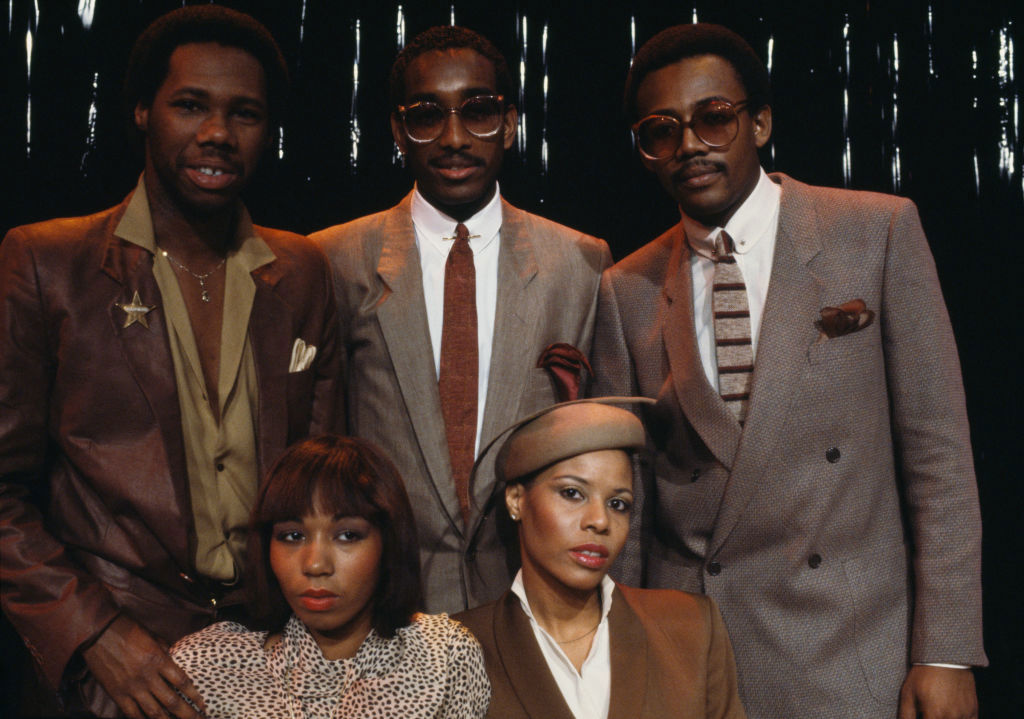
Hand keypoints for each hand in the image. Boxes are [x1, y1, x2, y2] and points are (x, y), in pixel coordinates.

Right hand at [82, 615, 204, 718]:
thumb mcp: (154, 637)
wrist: (99, 632)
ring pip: (154, 712)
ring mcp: (132, 687)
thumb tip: (176, 664)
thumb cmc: (129, 630)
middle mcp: (148, 676)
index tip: (203, 705)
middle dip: (187, 714)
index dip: (195, 696)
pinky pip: (132, 713)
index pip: (183, 682)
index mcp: (159, 659)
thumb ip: (165, 653)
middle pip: (172, 702)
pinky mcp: (117, 694)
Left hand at [898, 665, 977, 718]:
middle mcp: (952, 716)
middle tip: (929, 713)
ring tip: (939, 711)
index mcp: (935, 714)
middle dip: (933, 718)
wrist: (945, 657)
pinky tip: (951, 715)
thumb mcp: (908, 692)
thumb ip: (906, 714)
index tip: (922, 717)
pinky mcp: (973, 710)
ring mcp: (964, 714)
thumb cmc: (924, 674)